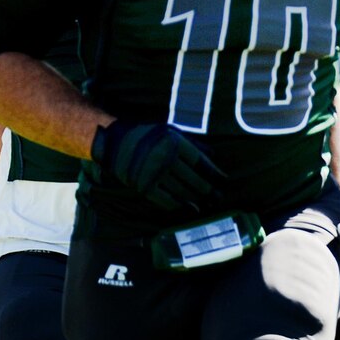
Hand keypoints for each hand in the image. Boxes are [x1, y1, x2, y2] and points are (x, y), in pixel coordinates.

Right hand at [90, 120, 221, 212]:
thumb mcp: (171, 132)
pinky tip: (189, 207)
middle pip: (195, 180)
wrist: (116, 142)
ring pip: (183, 192)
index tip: (223, 180)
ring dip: (197, 199)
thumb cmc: (148, 136)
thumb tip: (213, 156)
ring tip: (207, 203)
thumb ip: (192, 143)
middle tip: (218, 197)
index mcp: (174, 143)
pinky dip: (180, 205)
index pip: (201, 163)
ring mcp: (154, 174)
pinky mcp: (144, 187)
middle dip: (210, 191)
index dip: (214, 173)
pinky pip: (166, 200)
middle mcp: (166, 159)